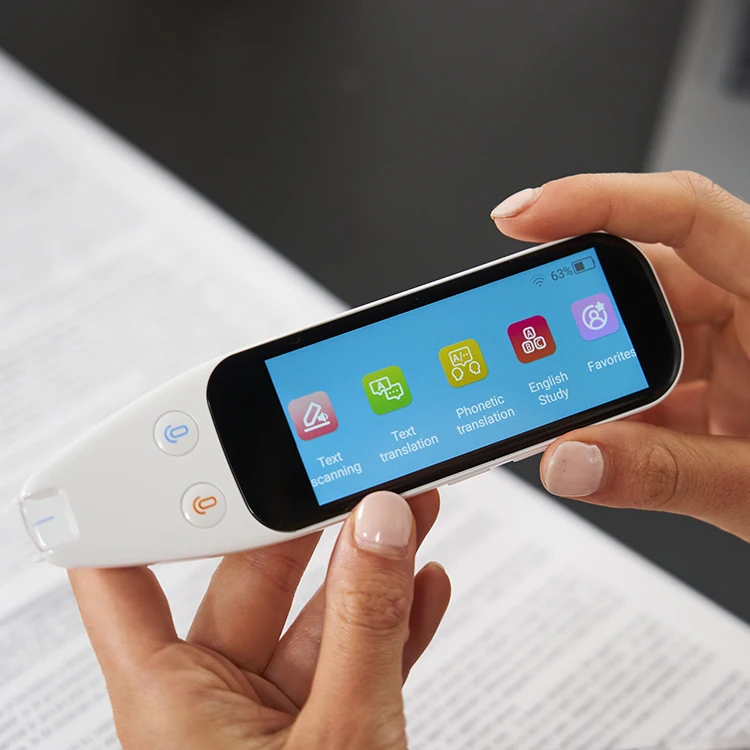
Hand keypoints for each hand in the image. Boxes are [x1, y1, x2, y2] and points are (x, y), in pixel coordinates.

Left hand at [70, 490, 449, 748]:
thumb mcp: (343, 740)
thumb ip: (365, 625)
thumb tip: (380, 526)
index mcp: (169, 701)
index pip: (121, 578)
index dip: (129, 506)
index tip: (156, 447)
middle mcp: (209, 702)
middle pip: (247, 579)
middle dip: (304, 524)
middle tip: (345, 473)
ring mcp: (270, 719)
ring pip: (313, 617)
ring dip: (365, 566)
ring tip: (407, 510)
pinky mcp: (322, 734)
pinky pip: (354, 658)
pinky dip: (395, 621)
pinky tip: (429, 581)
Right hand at [491, 171, 749, 540]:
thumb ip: (664, 474)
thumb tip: (569, 461)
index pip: (685, 214)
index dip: (598, 202)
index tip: (526, 215)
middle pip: (643, 278)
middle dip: (575, 315)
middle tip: (520, 344)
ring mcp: (738, 349)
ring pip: (638, 336)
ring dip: (593, 375)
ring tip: (555, 408)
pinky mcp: (721, 386)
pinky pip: (650, 380)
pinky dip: (615, 410)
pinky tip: (595, 437)